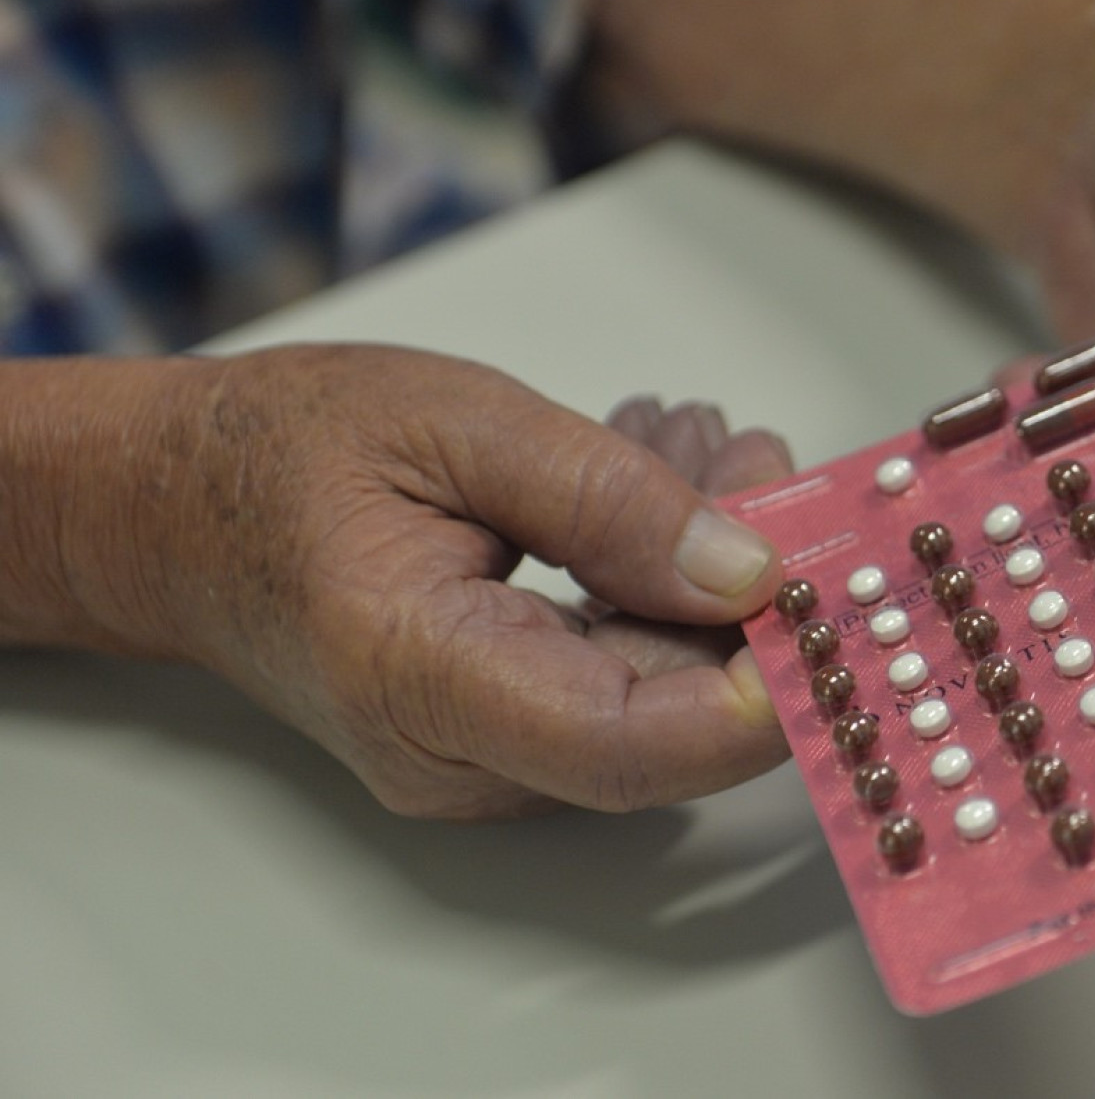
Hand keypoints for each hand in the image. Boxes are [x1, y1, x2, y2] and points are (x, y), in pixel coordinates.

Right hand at [14, 347, 792, 818]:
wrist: (173, 506)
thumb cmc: (285, 456)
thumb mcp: (458, 428)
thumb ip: (610, 499)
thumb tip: (750, 570)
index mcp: (426, 679)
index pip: (631, 744)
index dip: (757, 694)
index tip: (834, 599)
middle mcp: (462, 754)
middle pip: (671, 716)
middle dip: (746, 586)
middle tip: (756, 456)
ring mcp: (486, 755)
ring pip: (662, 688)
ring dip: (707, 567)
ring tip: (688, 444)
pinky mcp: (508, 730)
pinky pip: (627, 673)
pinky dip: (663, 580)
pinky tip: (655, 483)